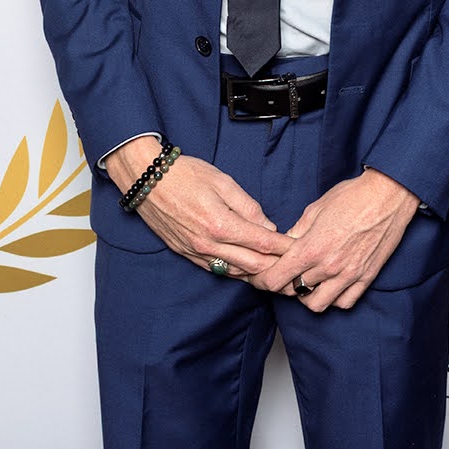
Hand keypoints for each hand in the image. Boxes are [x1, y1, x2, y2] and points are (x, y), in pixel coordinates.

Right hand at [108, 136, 291, 281]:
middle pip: (252, 265)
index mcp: (221, 224)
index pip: (263, 244)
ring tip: (277, 272)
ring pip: (235, 273)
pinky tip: (248, 269)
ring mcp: (196, 252)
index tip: (301, 250)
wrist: (146, 180)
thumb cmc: (186, 175)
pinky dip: (236, 272)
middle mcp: (208, 244)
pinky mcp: (186, 254)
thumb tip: (268, 228)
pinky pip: (216, 270)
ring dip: (257, 274)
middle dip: (276, 267)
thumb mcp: (223, 182)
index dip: (285, 249)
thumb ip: (249, 207)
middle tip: (295, 266)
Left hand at [254, 169, 420, 311]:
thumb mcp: (315, 209)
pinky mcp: (366, 277)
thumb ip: (296, 232)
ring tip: (309, 282)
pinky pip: (344, 302)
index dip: (263, 280)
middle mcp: (329, 266)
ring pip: (317, 305)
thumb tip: (283, 247)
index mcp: (311, 248)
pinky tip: (331, 286)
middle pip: (293, 292)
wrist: (388, 195)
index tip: (262, 276)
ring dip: (308, 296)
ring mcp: (349, 274)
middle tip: (286, 274)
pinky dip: (333, 299)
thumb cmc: (352, 196)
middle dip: (284, 284)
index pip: (275, 279)